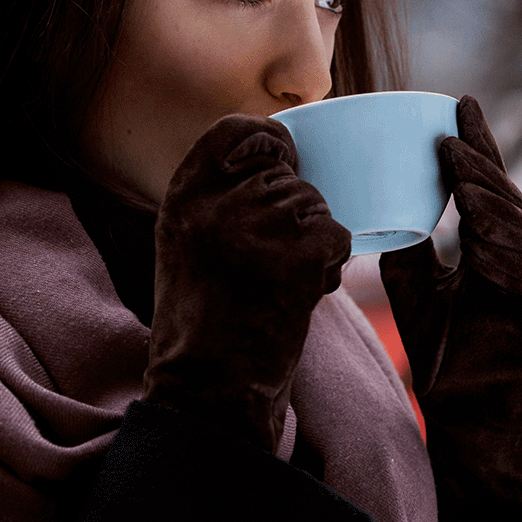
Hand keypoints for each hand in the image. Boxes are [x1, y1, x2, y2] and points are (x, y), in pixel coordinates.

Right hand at [143, 114, 350, 452]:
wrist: (208, 392)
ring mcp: (259, 225)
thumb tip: (278, 162)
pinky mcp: (298, 254)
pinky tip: (296, 298)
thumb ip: (219, 200)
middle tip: (267, 265)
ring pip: (317, 207)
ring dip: (312, 246)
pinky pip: (337, 237)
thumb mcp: (187, 244)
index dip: (269, 142)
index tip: (280, 162)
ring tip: (276, 287)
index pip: (238, 130)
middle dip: (294, 215)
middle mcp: (218, 202)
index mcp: (184, 196)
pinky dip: (329, 268)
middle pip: (289, 176)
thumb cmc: (203, 324)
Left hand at [379, 96, 521, 521]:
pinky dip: (510, 256)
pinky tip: (483, 242)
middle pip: (505, 200)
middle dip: (479, 166)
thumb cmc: (450, 358)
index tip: (457, 104)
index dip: (476, 143)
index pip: (488, 184)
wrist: (472, 426)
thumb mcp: (418, 291)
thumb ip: (410, 248)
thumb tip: (381, 201)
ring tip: (462, 177)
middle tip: (450, 139)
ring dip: (491, 203)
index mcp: (501, 245)